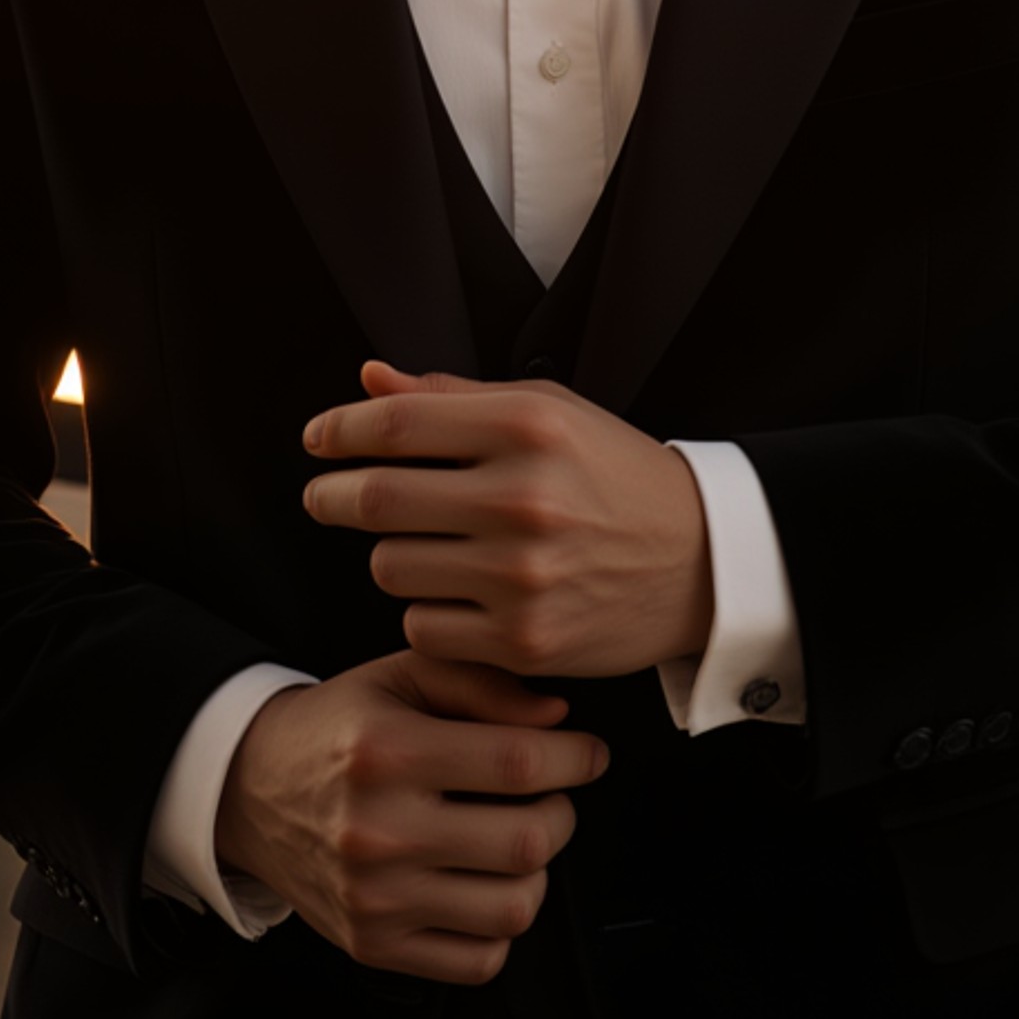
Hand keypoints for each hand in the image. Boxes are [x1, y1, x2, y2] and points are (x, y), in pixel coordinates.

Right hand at [215, 648, 605, 984]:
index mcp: (387, 753)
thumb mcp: (400, 675)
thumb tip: (557, 715)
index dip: (575, 756)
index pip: (518, 763)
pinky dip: (501, 927)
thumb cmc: (339, 728)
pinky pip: (478, 960)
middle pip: (526, 840)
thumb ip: (481, 683)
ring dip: (538, 872)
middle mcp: (379, 832)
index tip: (588, 752)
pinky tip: (485, 885)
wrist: (251, 791)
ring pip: (513, 908)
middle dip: (562, 811)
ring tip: (518, 839)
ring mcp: (376, 900)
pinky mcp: (374, 946)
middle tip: (552, 794)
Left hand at [302, 360, 715, 679]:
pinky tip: (457, 594)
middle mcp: (523, 497)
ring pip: (391, 566)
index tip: (317, 439)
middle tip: (324, 496)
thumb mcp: (548, 413)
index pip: (397, 423)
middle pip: (377, 498)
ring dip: (389, 554)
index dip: (340, 430)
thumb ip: (454, 396)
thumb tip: (370, 378)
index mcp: (528, 426)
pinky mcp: (524, 640)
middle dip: (331, 496)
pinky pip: (423, 626)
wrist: (701, 562)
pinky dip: (426, 610)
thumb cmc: (614, 477)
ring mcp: (523, 575)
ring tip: (421, 545)